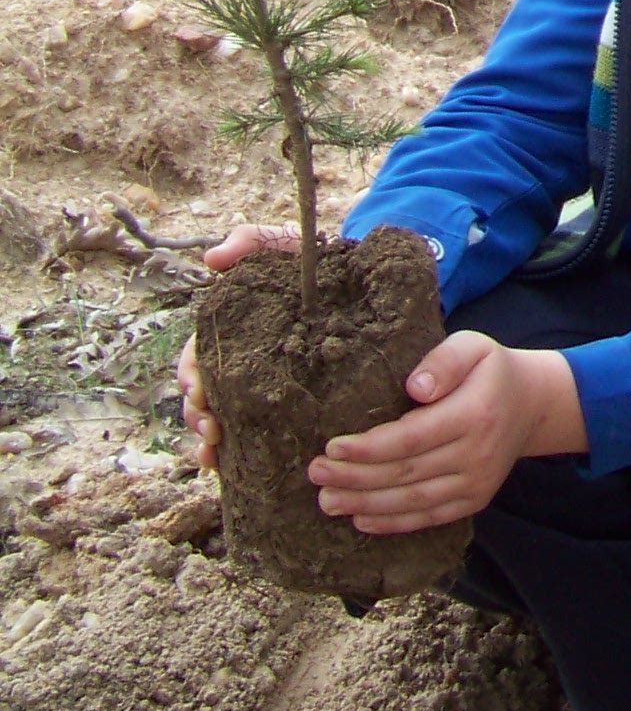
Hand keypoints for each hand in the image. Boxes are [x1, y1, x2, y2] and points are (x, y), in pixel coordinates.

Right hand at [178, 222, 298, 472]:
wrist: (359, 278)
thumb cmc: (314, 261)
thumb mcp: (281, 245)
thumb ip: (249, 242)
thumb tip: (212, 258)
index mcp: (229, 331)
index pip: (196, 358)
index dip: (191, 375)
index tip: (198, 390)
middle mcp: (237, 362)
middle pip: (201, 396)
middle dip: (197, 415)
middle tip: (211, 429)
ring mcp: (257, 385)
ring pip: (219, 419)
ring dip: (208, 439)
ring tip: (214, 454)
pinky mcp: (284, 400)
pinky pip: (251, 432)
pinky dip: (233, 452)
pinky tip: (229, 467)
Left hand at [308, 335, 586, 535]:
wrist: (532, 404)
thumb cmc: (490, 370)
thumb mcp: (473, 346)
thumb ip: (445, 361)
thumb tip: (416, 387)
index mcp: (475, 413)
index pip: (413, 438)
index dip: (369, 448)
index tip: (331, 448)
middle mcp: (478, 454)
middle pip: (406, 473)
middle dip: (355, 478)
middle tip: (315, 474)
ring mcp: (478, 483)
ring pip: (413, 501)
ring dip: (365, 504)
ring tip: (327, 501)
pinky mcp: (475, 500)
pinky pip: (429, 516)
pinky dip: (393, 523)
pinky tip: (360, 519)